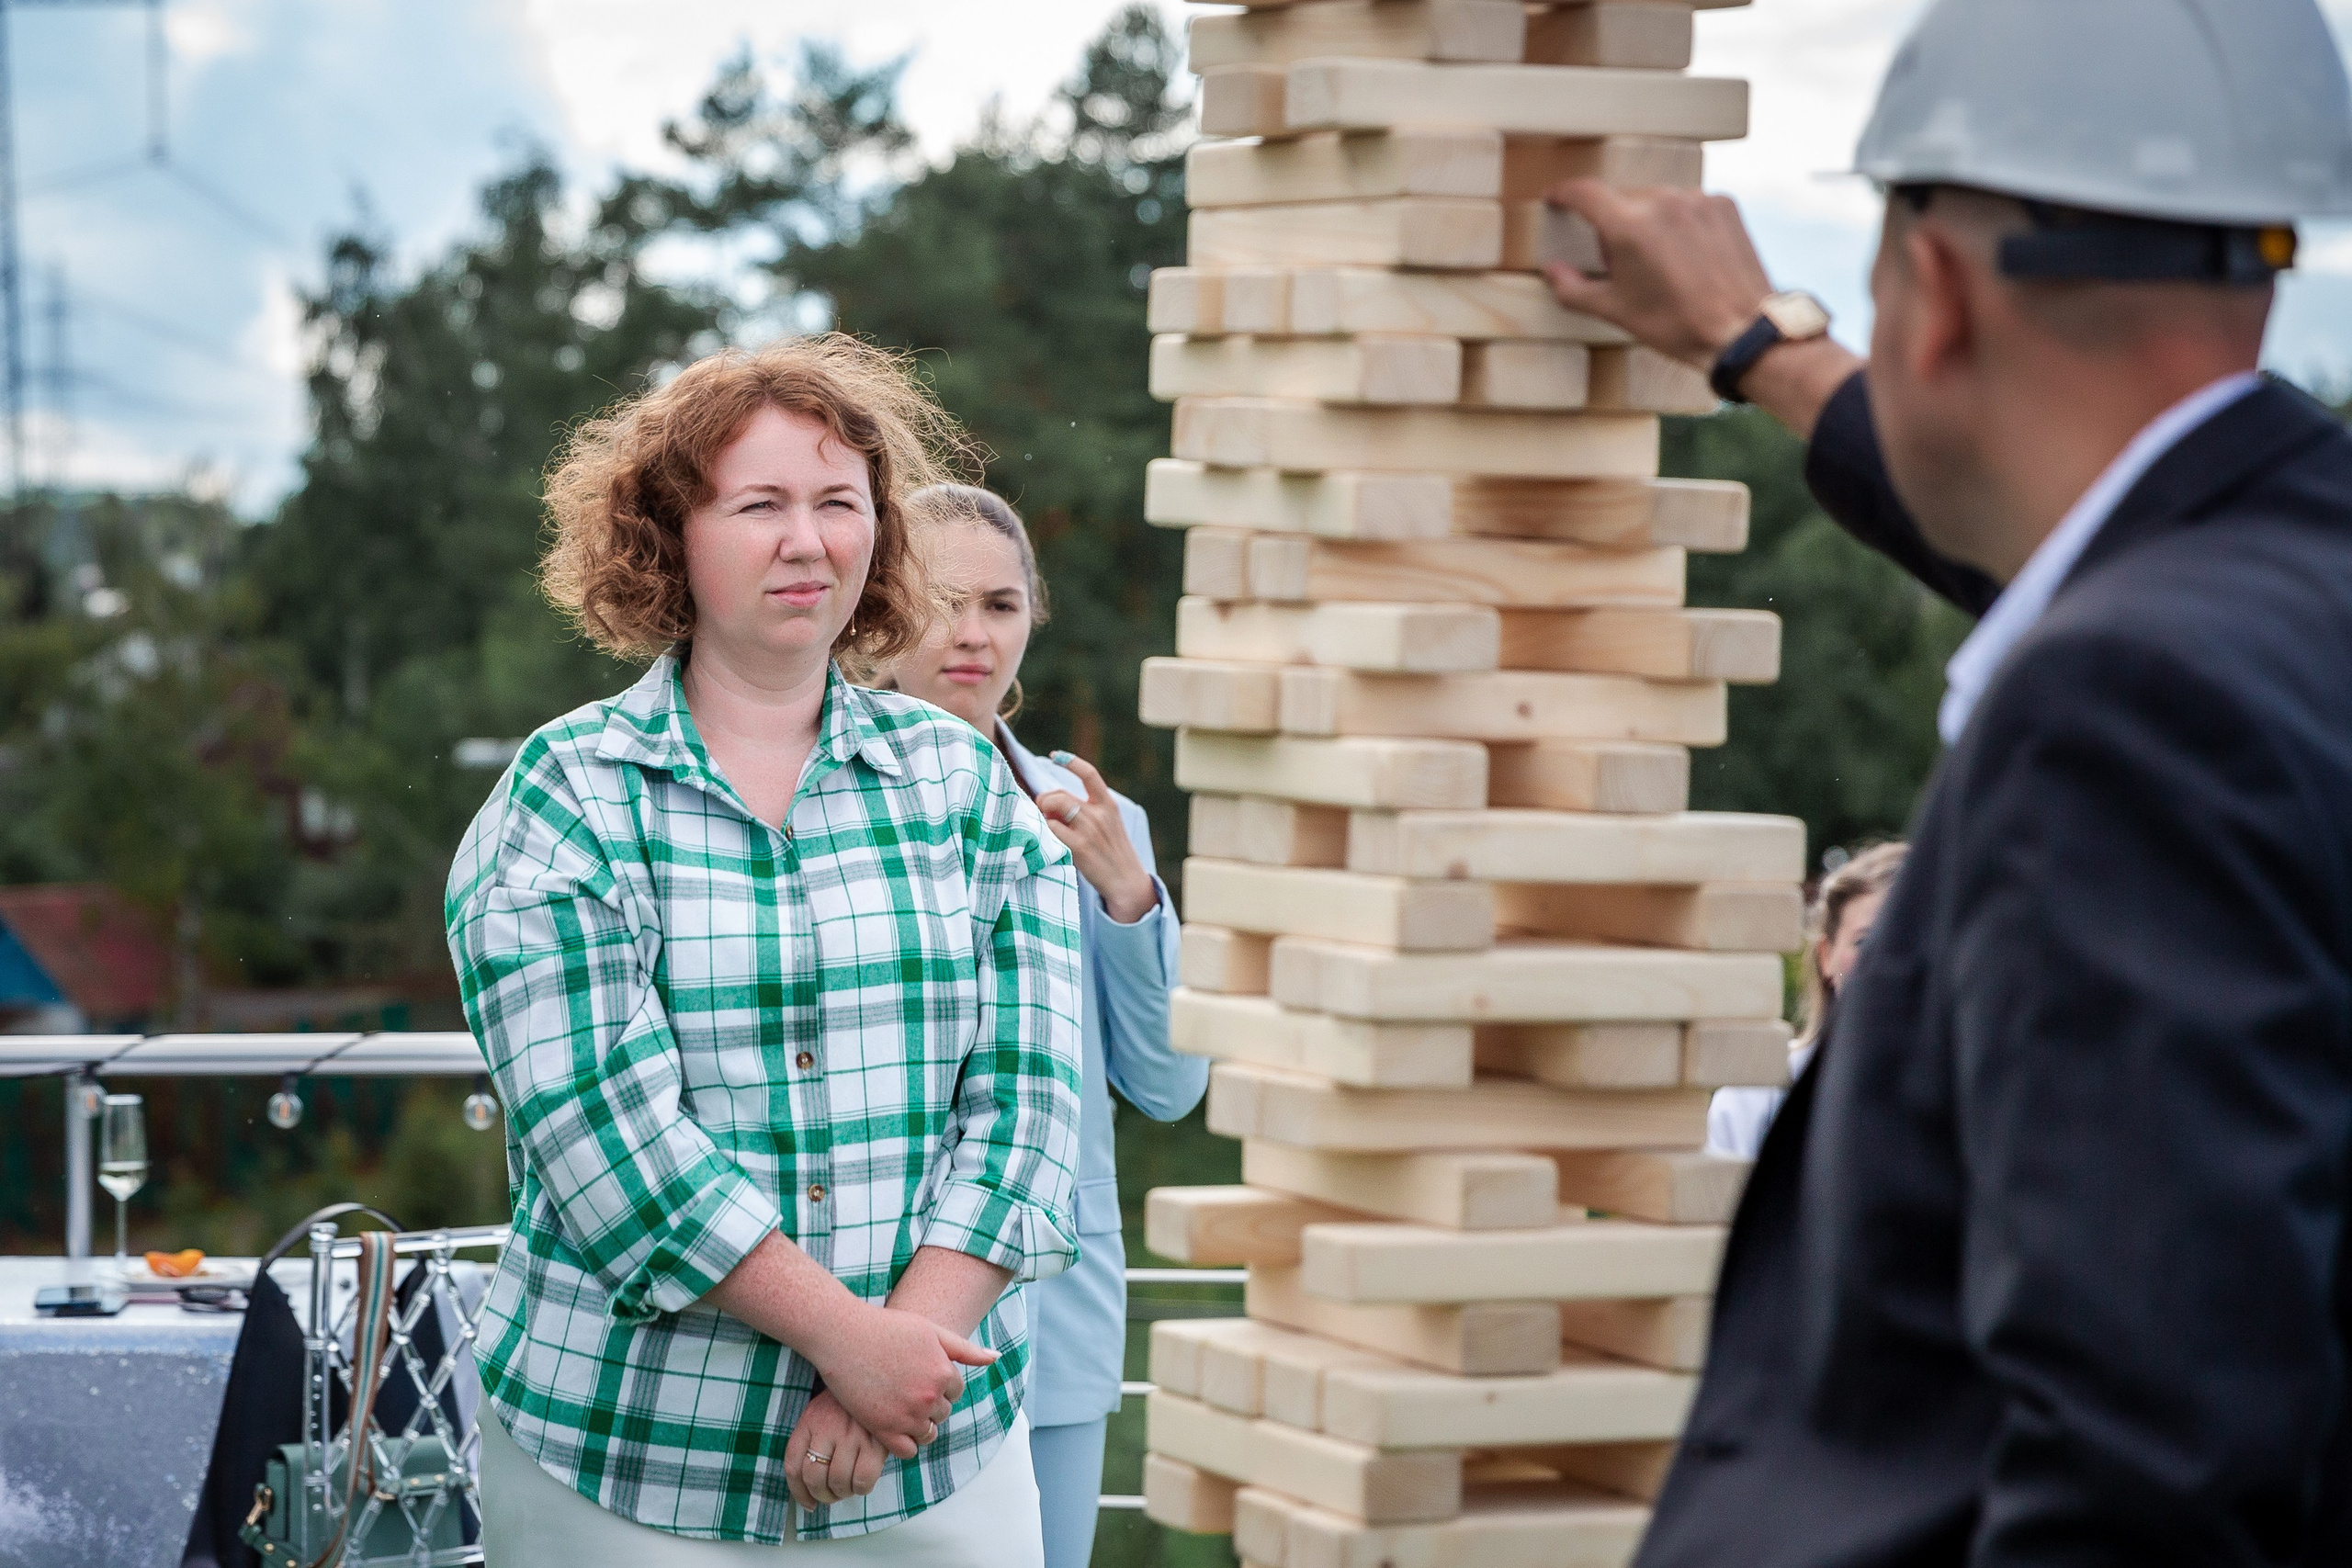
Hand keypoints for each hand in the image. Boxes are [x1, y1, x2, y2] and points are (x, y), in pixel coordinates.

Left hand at [785, 1391, 891, 1509]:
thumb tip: (809, 1491)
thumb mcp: (821, 1413)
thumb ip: (811, 1442)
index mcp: (810, 1421)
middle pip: (814, 1478)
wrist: (877, 1376)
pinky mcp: (877, 1441)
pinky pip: (863, 1479)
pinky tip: (863, 1482)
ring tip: (848, 1488)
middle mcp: (827, 1428)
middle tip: (831, 1496)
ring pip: (838, 1482)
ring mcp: (852, 1435)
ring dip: (842, 1493)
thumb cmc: (848, 1403)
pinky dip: (861, 1488)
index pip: (794, 1466)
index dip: (798, 1492)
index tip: (808, 1503)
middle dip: (822, 1496)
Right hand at [806, 1301, 995, 1459]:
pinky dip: (905, 1441)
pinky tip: (892, 1423)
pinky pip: (908, 1450)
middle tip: (905, 1388)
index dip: (939, 1384)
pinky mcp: (884, 1429)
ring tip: (899, 1405)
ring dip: (919, 1424)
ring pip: (928, 1434)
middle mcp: (929, 1397)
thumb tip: (995, 1358)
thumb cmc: (887, 1328)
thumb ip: (965, 1349)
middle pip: (943, 1413)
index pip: (955, 1392)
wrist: (844, 1336)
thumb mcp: (931, 1331)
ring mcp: (907, 1415)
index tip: (918, 1374)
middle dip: (930, 1404)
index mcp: (943, 1373)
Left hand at [1036, 752, 1159, 923]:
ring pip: (1053, 807)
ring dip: (1043, 815)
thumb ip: (1085, 811)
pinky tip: (1048, 840)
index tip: (1055, 755)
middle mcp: (1099, 814)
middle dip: (1045, 800)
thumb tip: (1051, 803)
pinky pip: (1051, 828)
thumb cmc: (1111, 853)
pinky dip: (1045, 831)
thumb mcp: (1107, 825)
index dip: (1070, 761)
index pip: (1089, 774)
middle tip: (1044, 813)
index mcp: (1108, 805)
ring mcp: (1089, 830)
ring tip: (1046, 826)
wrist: (1127, 882)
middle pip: (1060, 794)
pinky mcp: (1079, 847)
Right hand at [1539, 179, 1776, 368]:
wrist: (1740, 331)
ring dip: (1648, 222)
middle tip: (1621, 262)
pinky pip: (1688, 204)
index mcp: (1628, 226)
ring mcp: (1696, 199)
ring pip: (1655, 200)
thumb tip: (1552, 271)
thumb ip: (1573, 289)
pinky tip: (1688, 255)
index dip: (1563, 194)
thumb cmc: (1675, 325)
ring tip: (1660, 262)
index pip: (1584, 192)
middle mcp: (1662, 201)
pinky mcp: (1723, 204)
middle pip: (1621, 199)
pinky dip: (1679, 222)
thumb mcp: (1615, 312)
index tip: (1556, 198)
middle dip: (1613, 225)